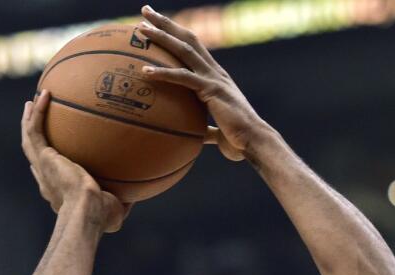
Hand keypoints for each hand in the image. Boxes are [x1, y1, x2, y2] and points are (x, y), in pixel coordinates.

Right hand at [21, 90, 132, 232]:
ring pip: (30, 139)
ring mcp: (43, 167)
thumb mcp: (117, 208)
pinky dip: (38, 113)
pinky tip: (44, 95)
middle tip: (36, 121)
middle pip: (35, 154)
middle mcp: (46, 179)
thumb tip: (138, 191)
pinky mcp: (44, 157)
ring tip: (32, 102)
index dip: (48, 164)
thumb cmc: (103, 215)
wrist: (88, 211)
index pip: (48, 176)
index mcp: (58, 192)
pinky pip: (36, 130)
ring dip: (30, 120)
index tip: (52, 153)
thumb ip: (124, 199)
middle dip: (35, 138)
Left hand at [136, 6, 274, 161]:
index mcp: (216, 77)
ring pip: (183, 50)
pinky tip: (145, 71)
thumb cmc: (238, 139)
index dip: (177, 34)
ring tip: (140, 29)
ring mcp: (213, 78)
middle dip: (166, 23)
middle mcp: (215, 72)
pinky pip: (183, 78)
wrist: (254, 142)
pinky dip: (163, 73)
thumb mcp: (217, 131)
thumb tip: (197, 137)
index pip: (194, 48)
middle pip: (187, 39)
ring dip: (161, 37)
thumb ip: (206, 129)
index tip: (159, 24)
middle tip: (145, 10)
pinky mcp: (211, 90)